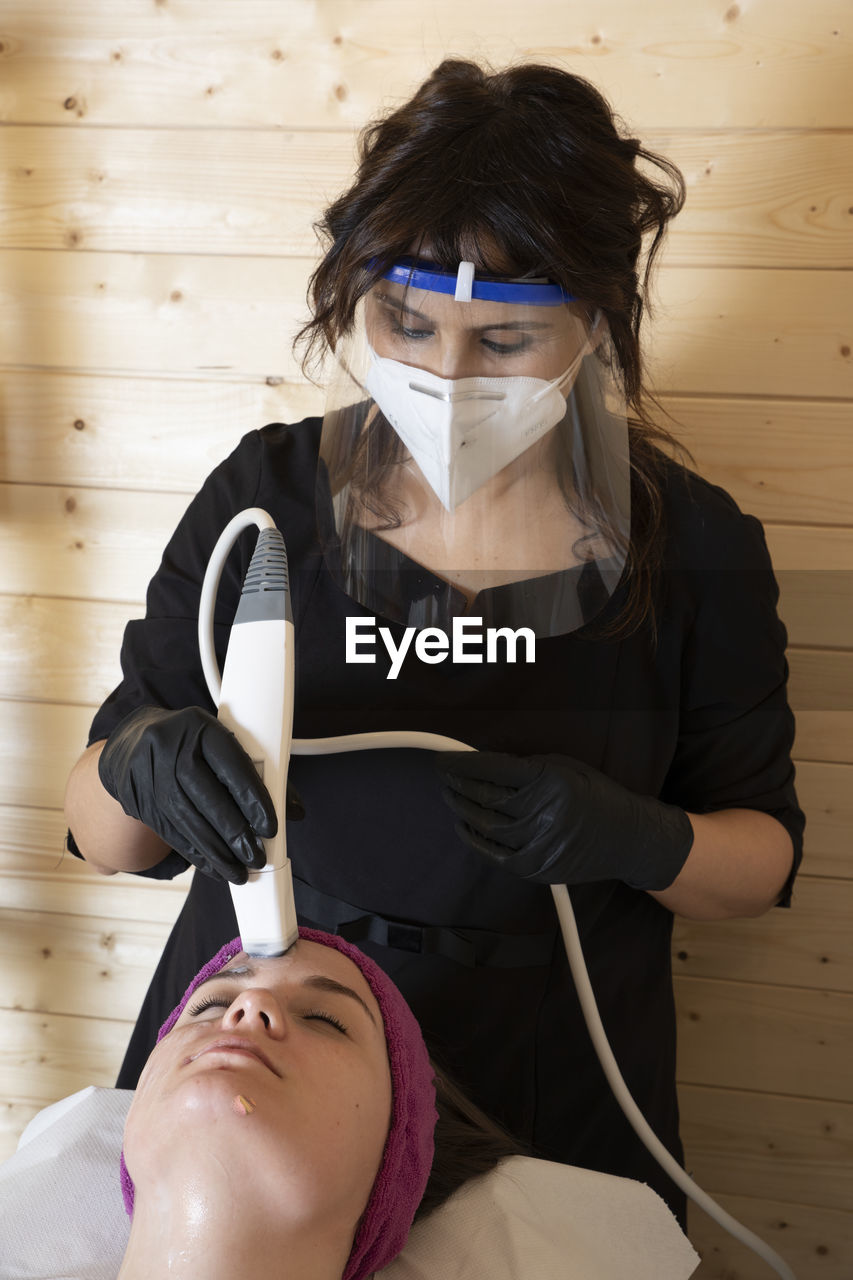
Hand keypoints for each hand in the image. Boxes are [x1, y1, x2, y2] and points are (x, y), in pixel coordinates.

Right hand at [98, 705, 302, 883]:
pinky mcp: (139, 800)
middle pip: (206, 798)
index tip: (270, 829)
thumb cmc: (193, 744)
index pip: (232, 767)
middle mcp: (171, 749)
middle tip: (256, 858)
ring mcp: (150, 775)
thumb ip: (259, 773)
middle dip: (234, 834)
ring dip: (216, 853)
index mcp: (200, 727)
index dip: (253, 800)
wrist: (134, 742)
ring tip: (239, 873)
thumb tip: (295, 811)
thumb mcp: (222, 744)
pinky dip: (196, 854)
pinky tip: (215, 867)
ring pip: (187, 821)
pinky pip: (171, 833)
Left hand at [435, 751, 693, 889]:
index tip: (446, 759)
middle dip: (458, 784)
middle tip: (444, 776)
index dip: (463, 764)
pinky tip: (464, 825)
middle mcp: (543, 814)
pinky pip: (494, 854)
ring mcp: (538, 845)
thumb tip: (485, 765)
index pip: (494, 769)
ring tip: (451, 796)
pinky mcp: (536, 868)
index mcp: (550, 782)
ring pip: (485, 826)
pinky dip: (474, 839)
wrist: (627, 838)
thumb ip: (526, 767)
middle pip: (486, 797)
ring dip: (462, 809)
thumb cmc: (595, 795)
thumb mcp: (564, 767)